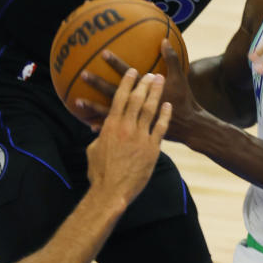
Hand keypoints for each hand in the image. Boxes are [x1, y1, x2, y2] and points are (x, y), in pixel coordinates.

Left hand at [78, 42, 202, 142]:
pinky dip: (104, 126)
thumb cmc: (184, 101)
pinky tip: (90, 124)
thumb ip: (171, 59)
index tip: (103, 53)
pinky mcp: (136, 130)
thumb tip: (164, 39)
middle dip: (98, 82)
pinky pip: (117, 128)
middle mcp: (137, 105)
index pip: (128, 74)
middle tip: (84, 73)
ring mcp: (135, 119)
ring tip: (77, 101)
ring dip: (93, 106)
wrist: (190, 127)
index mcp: (146, 90)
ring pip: (110, 111)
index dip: (116, 63)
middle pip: (114, 92)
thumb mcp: (180, 78)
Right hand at [85, 68, 170, 203]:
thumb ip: (99, 136)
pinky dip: (164, 115)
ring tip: (161, 82)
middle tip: (151, 73)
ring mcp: (140, 137)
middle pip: (137, 99)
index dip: (127, 83)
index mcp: (110, 126)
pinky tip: (168, 106)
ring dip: (156, 93)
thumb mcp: (94, 150)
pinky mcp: (152, 148)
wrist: (112, 191)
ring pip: (150, 109)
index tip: (132, 71)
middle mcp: (126, 128)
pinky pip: (160, 127)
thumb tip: (99, 130)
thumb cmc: (99, 173)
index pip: (120, 98)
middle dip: (145, 83)